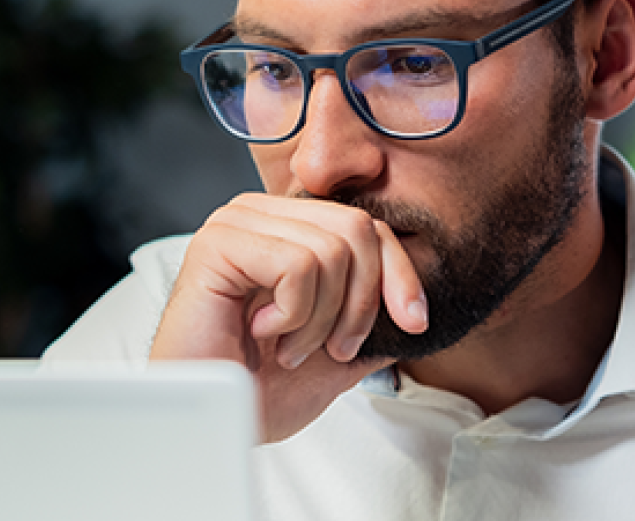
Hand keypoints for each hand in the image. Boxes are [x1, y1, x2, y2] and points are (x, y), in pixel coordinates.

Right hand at [151, 193, 428, 442]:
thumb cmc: (261, 389)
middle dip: (359, 303)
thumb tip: (418, 307)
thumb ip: (374, 322)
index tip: (412, 324)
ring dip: (319, 318)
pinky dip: (292, 314)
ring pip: (331, 250)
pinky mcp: (217, 244)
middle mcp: (260, 214)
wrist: (216, 422)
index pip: (368, 225)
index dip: (399, 274)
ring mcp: (236, 223)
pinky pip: (296, 264)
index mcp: (287, 228)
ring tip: (287, 347)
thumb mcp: (338, 352)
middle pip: (357, 229)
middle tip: (331, 348)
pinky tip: (259, 332)